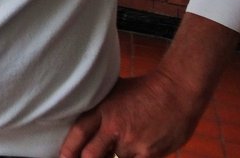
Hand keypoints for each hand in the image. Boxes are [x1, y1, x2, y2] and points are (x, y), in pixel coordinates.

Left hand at [59, 71, 200, 157]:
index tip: (62, 157)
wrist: (177, 90)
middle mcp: (115, 127)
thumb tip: (89, 119)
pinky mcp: (150, 153)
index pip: (78, 133)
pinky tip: (134, 152)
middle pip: (91, 154)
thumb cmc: (144, 89)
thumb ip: (102, 108)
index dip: (68, 148)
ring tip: (117, 149)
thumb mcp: (115, 91)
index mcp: (103, 110)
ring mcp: (133, 142)